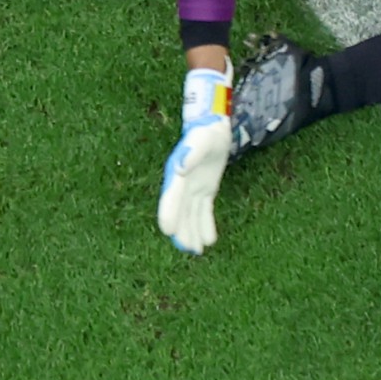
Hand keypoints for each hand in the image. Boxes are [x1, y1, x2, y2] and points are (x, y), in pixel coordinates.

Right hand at [158, 65, 232, 253]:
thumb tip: (179, 168)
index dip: (169, 214)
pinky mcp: (205, 191)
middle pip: (180, 212)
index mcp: (177, 175)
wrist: (212, 129)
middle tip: (187, 249)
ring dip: (193, 232)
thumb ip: (190, 154)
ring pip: (192, 216)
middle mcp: (182, 186)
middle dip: (183, 230)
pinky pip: (204, 211)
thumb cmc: (205, 133)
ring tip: (197, 251)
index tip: (168, 231)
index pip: (172, 198)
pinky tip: (209, 240)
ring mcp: (193, 190)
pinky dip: (206, 225)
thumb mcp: (200, 141)